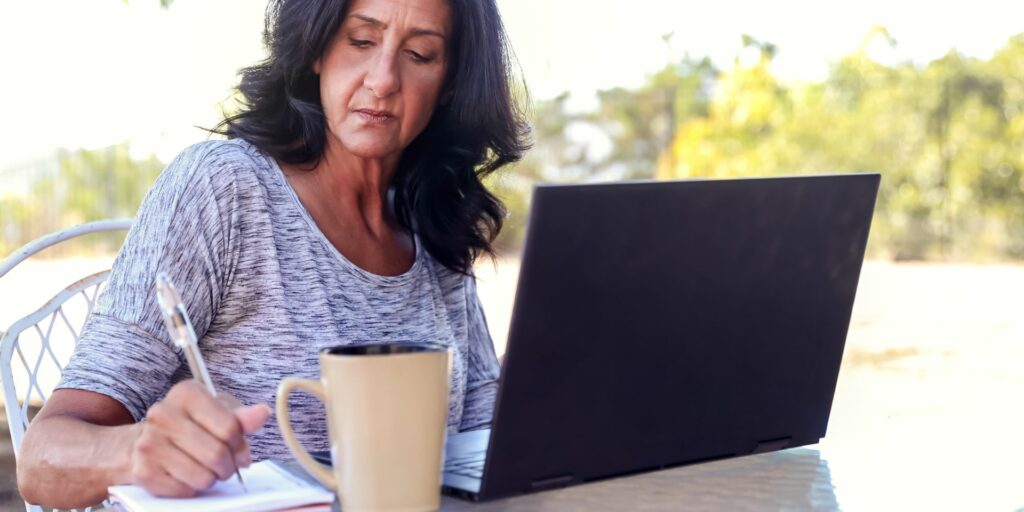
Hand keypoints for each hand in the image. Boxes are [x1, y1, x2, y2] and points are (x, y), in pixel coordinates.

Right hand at [129, 380, 270, 496]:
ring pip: (203, 476)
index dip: (239, 445)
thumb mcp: (217, 413)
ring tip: (205, 468)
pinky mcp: (143, 471)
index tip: (237, 448)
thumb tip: (262, 413)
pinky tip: (186, 475)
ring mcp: (150, 443)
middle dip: (228, 466)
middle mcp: (163, 414)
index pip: (229, 428)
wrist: (144, 441)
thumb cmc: (189, 425)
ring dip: (211, 478)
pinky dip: (192, 488)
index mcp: (186, 393)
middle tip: (225, 464)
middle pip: (217, 454)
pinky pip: (185, 490)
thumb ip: (241, 417)